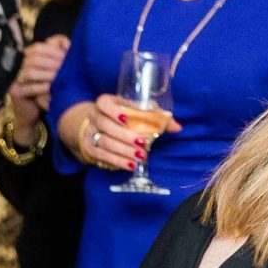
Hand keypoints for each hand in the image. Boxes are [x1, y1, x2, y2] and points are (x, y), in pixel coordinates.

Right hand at [9, 35, 67, 128]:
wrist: (33, 112)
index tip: (68, 54)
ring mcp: (15, 79)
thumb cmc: (47, 90)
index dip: (53, 49)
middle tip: (66, 67)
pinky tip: (52, 88)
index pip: (38, 47)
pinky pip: (28, 88)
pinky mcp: (15, 92)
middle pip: (34, 58)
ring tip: (60, 77)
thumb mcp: (54, 72)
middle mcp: (19, 66)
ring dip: (48, 74)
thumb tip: (68, 44)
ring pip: (30, 72)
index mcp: (27, 58)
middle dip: (52, 62)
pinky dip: (42, 87)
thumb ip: (60, 56)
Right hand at [61, 94, 176, 172]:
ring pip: (104, 142)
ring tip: (140, 156)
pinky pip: (102, 155)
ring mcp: (90, 133)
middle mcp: (95, 117)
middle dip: (124, 135)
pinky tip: (130, 164)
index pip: (104, 103)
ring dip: (123, 151)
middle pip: (105, 125)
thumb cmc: (123, 118)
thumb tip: (177, 127)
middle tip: (142, 143)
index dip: (113, 110)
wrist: (98, 128)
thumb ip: (157, 117)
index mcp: (106, 103)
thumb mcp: (136, 113)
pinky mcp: (90, 148)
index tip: (126, 118)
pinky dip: (117, 161)